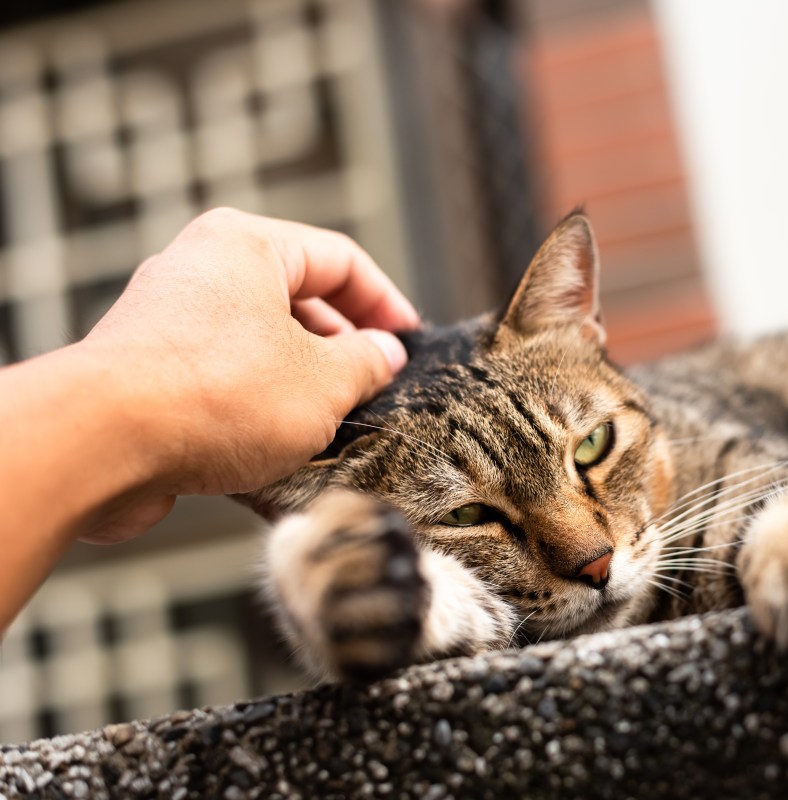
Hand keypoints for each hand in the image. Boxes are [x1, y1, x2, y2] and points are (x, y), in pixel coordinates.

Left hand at [78, 207, 418, 541]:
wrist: (101, 443)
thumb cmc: (214, 394)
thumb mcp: (323, 381)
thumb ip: (366, 363)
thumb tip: (383, 356)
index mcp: (247, 245)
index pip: (340, 260)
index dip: (385, 304)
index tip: (409, 343)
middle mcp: (201, 271)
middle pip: (297, 302)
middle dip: (342, 351)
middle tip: (375, 391)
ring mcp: (168, 323)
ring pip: (259, 348)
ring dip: (301, 389)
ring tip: (333, 431)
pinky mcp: (146, 374)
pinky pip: (221, 384)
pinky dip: (256, 413)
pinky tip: (280, 455)